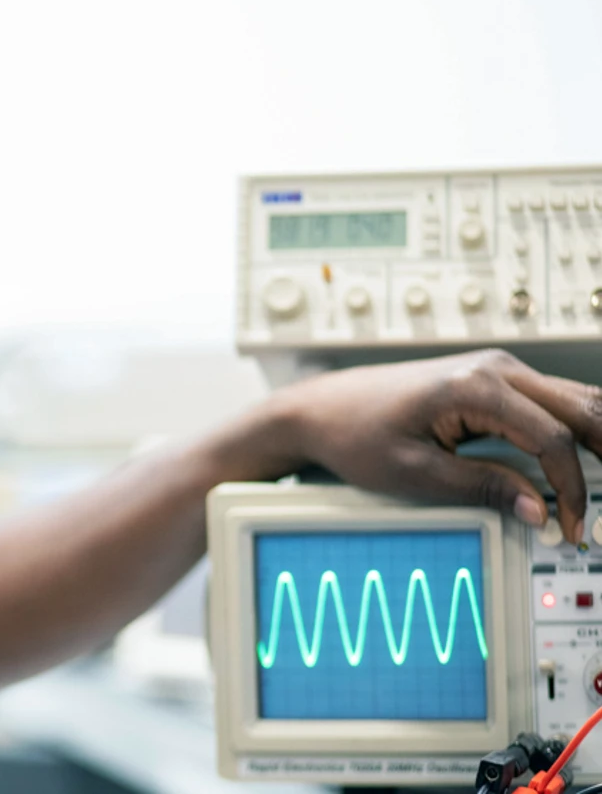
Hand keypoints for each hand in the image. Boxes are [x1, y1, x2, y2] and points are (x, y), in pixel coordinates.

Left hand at [274, 349, 601, 543]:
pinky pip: (553, 404)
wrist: (322, 410)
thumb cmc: (355, 434)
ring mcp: (496, 370)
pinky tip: (580, 466)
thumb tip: (539, 510)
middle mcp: (494, 368)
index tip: (570, 526)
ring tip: (597, 490)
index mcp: (476, 386)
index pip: (554, 440)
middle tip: (600, 510)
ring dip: (597, 443)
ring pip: (576, 401)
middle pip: (583, 409)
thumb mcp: (415, 473)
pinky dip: (575, 433)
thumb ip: (482, 488)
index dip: (572, 490)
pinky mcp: (493, 381)